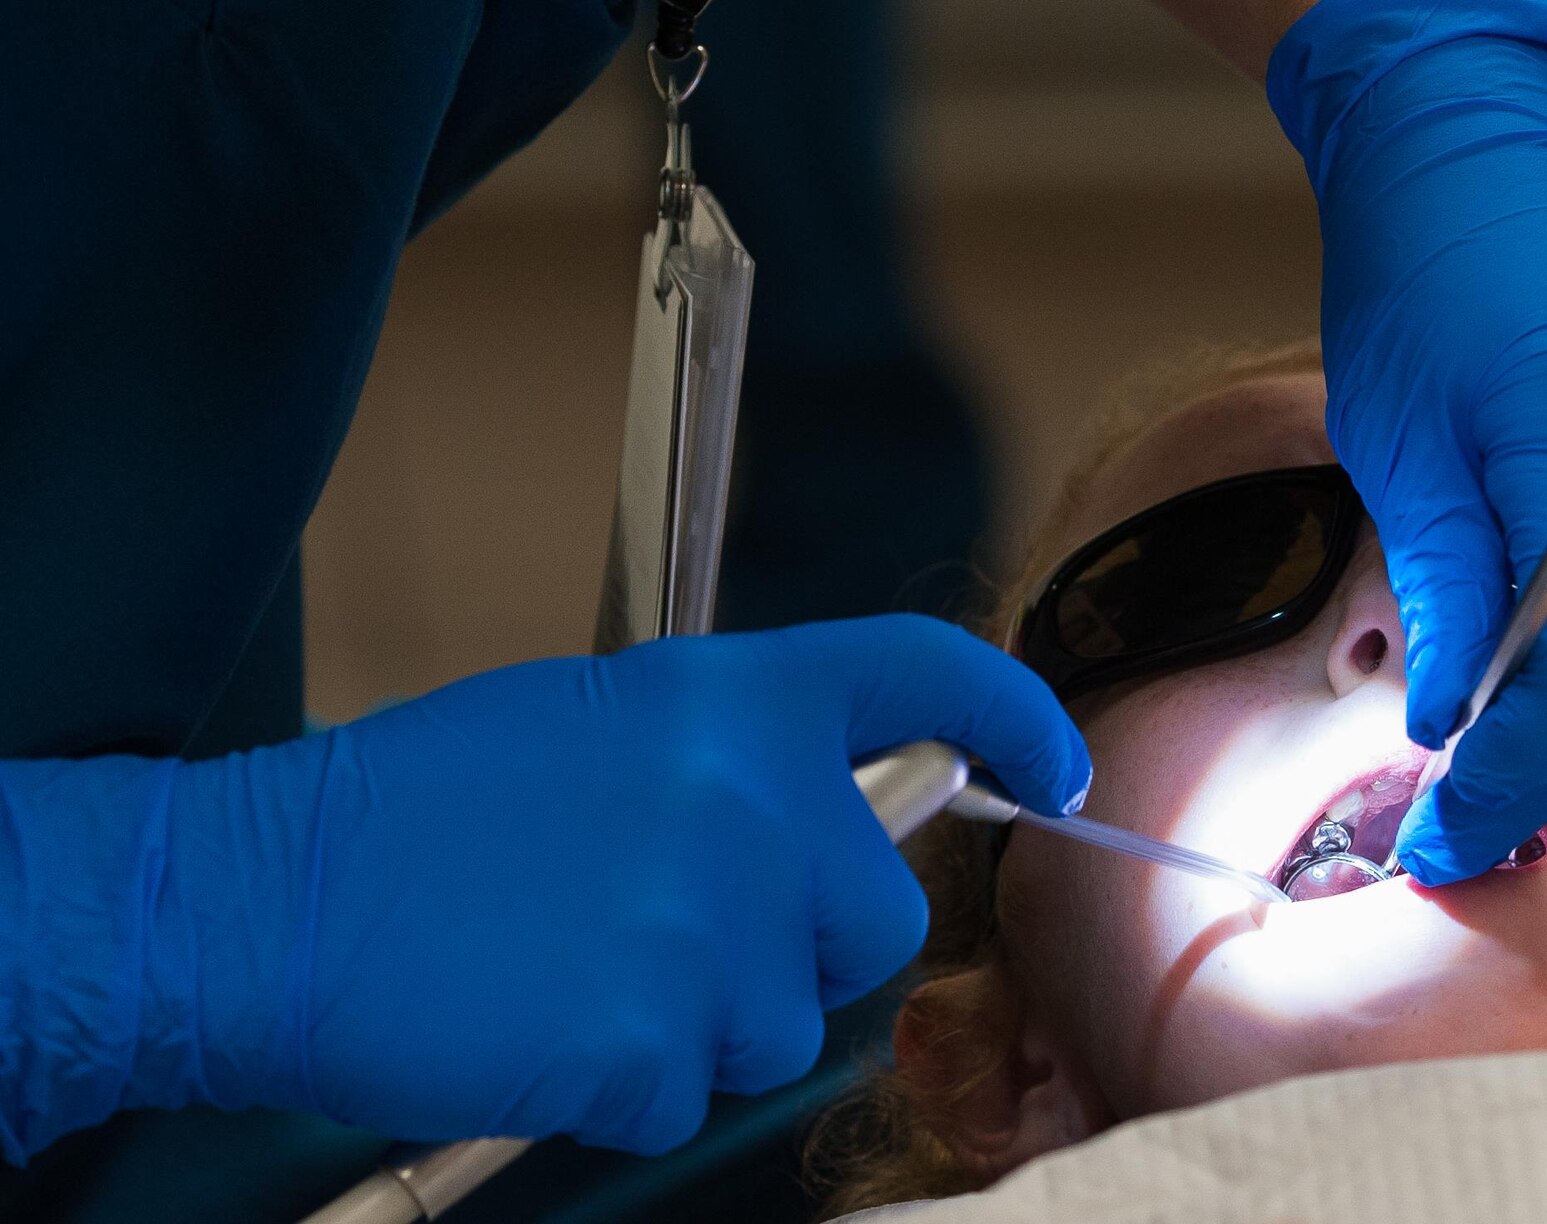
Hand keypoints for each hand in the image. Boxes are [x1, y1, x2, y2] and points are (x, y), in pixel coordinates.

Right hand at [0, 616, 1087, 1159]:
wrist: (265, 897)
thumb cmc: (418, 810)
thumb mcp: (595, 724)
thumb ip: (733, 756)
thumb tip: (827, 814)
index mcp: (728, 697)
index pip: (923, 674)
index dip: (1012, 716)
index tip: (1054, 766)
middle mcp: (743, 798)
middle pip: (877, 911)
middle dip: (804, 941)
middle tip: (682, 930)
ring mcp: (706, 926)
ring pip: (787, 1022)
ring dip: (703, 1019)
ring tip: (578, 969)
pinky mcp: (653, 1044)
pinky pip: (689, 1094)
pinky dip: (625, 1085)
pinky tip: (540, 1027)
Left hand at [1266, 2, 1546, 883]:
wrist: (1475, 155)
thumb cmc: (1416, 284)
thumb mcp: (1400, 449)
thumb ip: (1446, 593)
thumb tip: (1456, 724)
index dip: (1517, 772)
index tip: (1446, 837)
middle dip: (1546, 761)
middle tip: (1459, 827)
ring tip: (1483, 770)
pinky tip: (1535, 671)